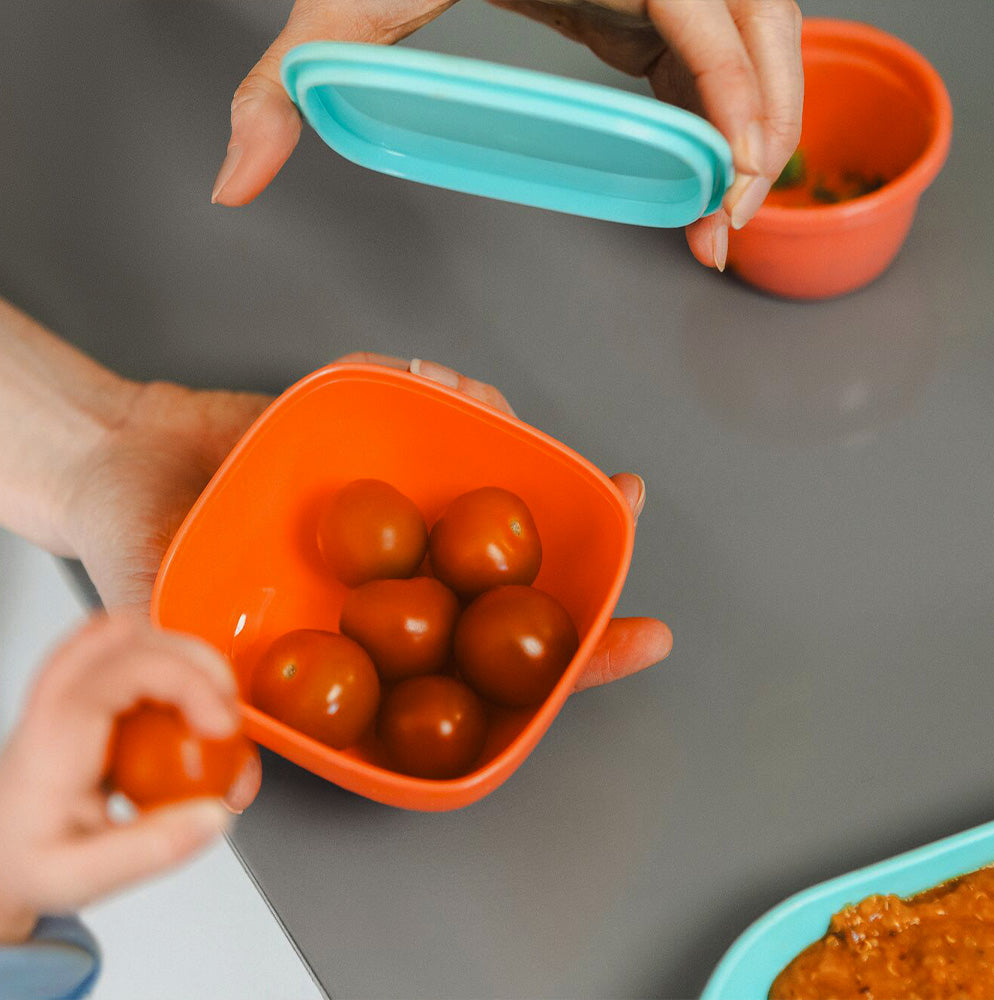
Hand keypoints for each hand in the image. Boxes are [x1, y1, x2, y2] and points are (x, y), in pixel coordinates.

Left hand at [0, 615, 237, 943]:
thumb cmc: (24, 859)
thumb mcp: (78, 878)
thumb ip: (149, 851)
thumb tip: (214, 814)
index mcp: (56, 735)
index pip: (126, 670)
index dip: (189, 683)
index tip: (222, 727)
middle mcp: (57, 698)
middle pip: (132, 635)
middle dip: (198, 663)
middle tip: (225, 716)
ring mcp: (67, 685)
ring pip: (130, 630)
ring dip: (184, 657)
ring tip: (210, 706)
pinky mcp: (83, 686)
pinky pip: (128, 648)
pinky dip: (169, 661)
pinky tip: (186, 702)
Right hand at [65, 356, 668, 703]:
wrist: (114, 464)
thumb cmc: (140, 551)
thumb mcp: (169, 639)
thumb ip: (212, 693)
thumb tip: (243, 764)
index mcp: (373, 646)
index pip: (488, 671)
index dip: (573, 665)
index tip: (645, 639)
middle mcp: (396, 583)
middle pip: (508, 577)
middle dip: (580, 543)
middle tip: (630, 502)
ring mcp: (390, 517)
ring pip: (479, 494)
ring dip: (517, 456)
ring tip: (524, 428)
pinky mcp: (369, 449)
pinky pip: (428, 424)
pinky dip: (449, 399)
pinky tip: (452, 388)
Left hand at [211, 0, 801, 272]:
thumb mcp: (340, 4)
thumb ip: (283, 85)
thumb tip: (233, 181)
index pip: (705, 12)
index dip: (736, 100)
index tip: (734, 181)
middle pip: (758, 23)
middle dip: (765, 126)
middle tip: (733, 223)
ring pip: (751, 31)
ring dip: (754, 119)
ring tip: (723, 208)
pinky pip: (708, 40)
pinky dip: (716, 103)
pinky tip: (696, 162)